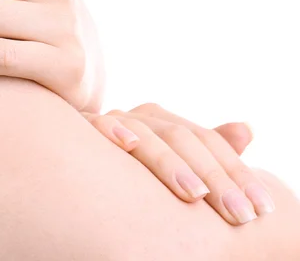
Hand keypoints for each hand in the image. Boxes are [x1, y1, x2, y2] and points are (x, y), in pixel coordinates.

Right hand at [85, 103, 273, 224]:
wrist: (73, 158)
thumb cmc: (129, 169)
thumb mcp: (171, 164)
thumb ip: (207, 152)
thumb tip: (246, 130)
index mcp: (166, 123)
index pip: (209, 141)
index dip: (237, 172)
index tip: (260, 208)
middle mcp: (142, 118)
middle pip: (183, 138)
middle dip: (214, 176)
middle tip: (238, 213)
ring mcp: (112, 121)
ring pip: (147, 134)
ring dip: (170, 162)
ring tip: (195, 193)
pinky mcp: (82, 126)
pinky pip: (97, 124)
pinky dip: (113, 130)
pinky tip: (129, 144)